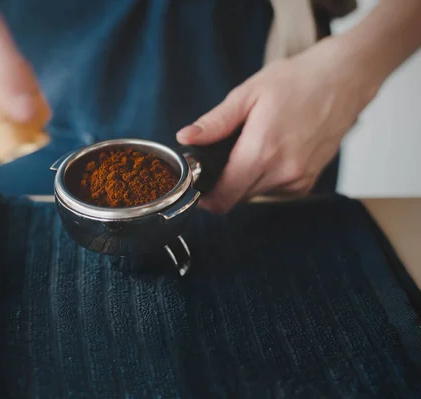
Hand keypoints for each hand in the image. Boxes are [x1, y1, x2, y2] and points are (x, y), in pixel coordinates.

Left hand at [176, 37, 379, 213]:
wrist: (344, 79)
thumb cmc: (298, 81)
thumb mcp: (247, 94)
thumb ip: (215, 122)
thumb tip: (186, 138)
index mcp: (262, 151)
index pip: (223, 197)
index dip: (204, 196)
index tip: (197, 183)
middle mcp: (282, 172)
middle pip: (236, 198)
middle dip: (222, 183)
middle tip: (221, 155)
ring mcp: (298, 180)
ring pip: (254, 195)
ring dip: (244, 179)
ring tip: (251, 145)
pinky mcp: (308, 182)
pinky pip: (273, 191)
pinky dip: (264, 177)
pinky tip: (271, 151)